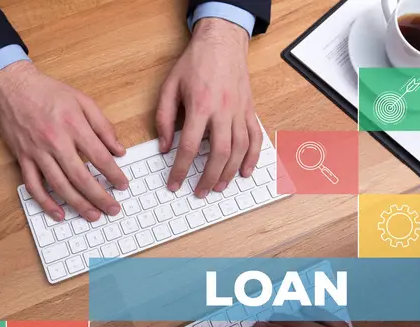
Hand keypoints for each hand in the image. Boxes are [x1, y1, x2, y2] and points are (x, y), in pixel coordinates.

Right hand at [0, 61, 128, 221]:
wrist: (12, 85)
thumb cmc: (48, 92)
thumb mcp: (82, 100)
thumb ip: (103, 126)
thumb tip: (119, 149)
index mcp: (73, 125)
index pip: (99, 157)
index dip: (114, 174)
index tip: (123, 185)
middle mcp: (55, 141)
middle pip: (81, 177)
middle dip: (100, 196)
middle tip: (113, 209)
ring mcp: (37, 152)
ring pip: (59, 185)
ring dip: (77, 204)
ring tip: (93, 215)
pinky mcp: (23, 158)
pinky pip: (33, 185)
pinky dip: (45, 202)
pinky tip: (59, 214)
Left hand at [156, 18, 261, 197]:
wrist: (222, 41)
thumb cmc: (195, 63)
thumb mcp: (169, 87)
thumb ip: (164, 118)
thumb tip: (164, 147)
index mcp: (200, 106)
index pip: (189, 147)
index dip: (180, 169)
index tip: (174, 183)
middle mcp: (223, 111)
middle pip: (218, 154)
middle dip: (208, 178)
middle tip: (199, 192)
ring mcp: (239, 111)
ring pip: (239, 150)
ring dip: (230, 172)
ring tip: (219, 187)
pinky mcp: (249, 110)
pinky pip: (255, 137)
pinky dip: (253, 157)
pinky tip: (245, 171)